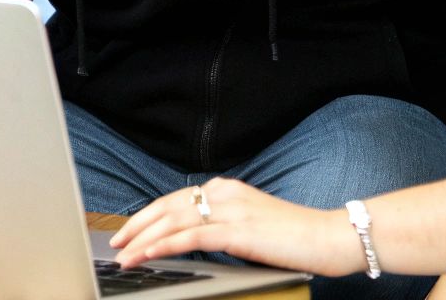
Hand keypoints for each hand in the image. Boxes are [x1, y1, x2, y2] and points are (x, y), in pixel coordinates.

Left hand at [108, 177, 363, 276]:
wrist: (329, 237)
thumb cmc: (295, 237)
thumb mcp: (251, 226)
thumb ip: (223, 226)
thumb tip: (192, 239)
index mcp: (227, 189)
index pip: (176, 199)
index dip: (148, 214)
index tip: (128, 230)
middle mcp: (224, 193)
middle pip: (168, 206)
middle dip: (137, 225)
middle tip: (116, 243)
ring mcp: (231, 210)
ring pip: (173, 221)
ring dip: (143, 239)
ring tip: (123, 255)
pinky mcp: (237, 231)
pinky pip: (190, 236)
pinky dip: (163, 245)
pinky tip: (147, 254)